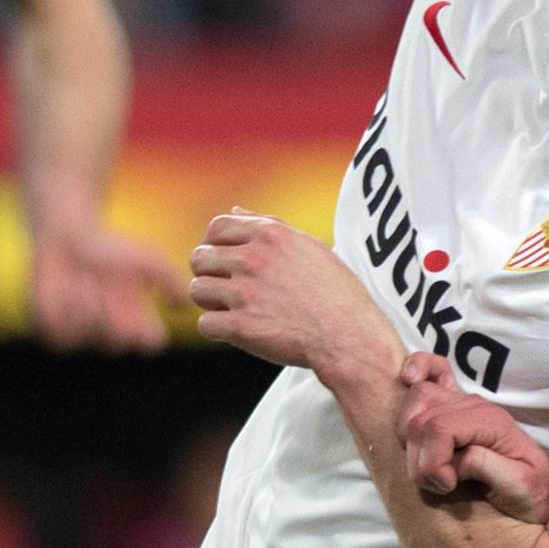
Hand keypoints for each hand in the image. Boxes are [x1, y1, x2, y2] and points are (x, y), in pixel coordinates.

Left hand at [29, 212, 176, 352]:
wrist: (68, 239)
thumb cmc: (112, 248)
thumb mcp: (147, 258)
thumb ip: (169, 280)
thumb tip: (185, 307)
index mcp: (138, 320)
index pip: (150, 342)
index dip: (147, 335)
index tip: (140, 317)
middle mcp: (115, 331)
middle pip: (119, 340)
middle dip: (111, 311)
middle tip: (103, 284)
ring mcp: (87, 334)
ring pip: (90, 332)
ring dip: (87, 302)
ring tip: (83, 280)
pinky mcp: (59, 333)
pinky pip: (64, 335)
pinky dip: (65, 309)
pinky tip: (65, 289)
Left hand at [189, 209, 389, 382]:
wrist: (350, 338)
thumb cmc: (337, 294)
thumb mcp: (310, 247)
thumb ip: (270, 226)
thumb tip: (235, 209)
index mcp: (271, 235)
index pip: (217, 227)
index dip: (213, 244)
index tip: (223, 261)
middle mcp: (254, 259)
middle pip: (200, 258)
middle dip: (208, 274)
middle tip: (226, 290)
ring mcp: (245, 293)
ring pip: (197, 290)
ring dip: (210, 302)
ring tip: (231, 310)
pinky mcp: (241, 327)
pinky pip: (205, 324)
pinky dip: (217, 330)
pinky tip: (236, 331)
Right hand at [399, 354, 548, 521]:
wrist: (537, 488)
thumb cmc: (529, 490)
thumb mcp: (518, 486)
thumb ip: (488, 467)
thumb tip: (459, 456)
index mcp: (490, 421)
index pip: (439, 429)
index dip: (432, 462)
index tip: (447, 485)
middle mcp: (473, 405)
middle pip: (421, 420)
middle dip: (421, 461)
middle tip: (442, 484)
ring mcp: (461, 401)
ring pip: (415, 402)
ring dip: (412, 442)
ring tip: (434, 470)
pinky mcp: (452, 405)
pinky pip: (432, 371)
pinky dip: (417, 371)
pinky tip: (409, 378)